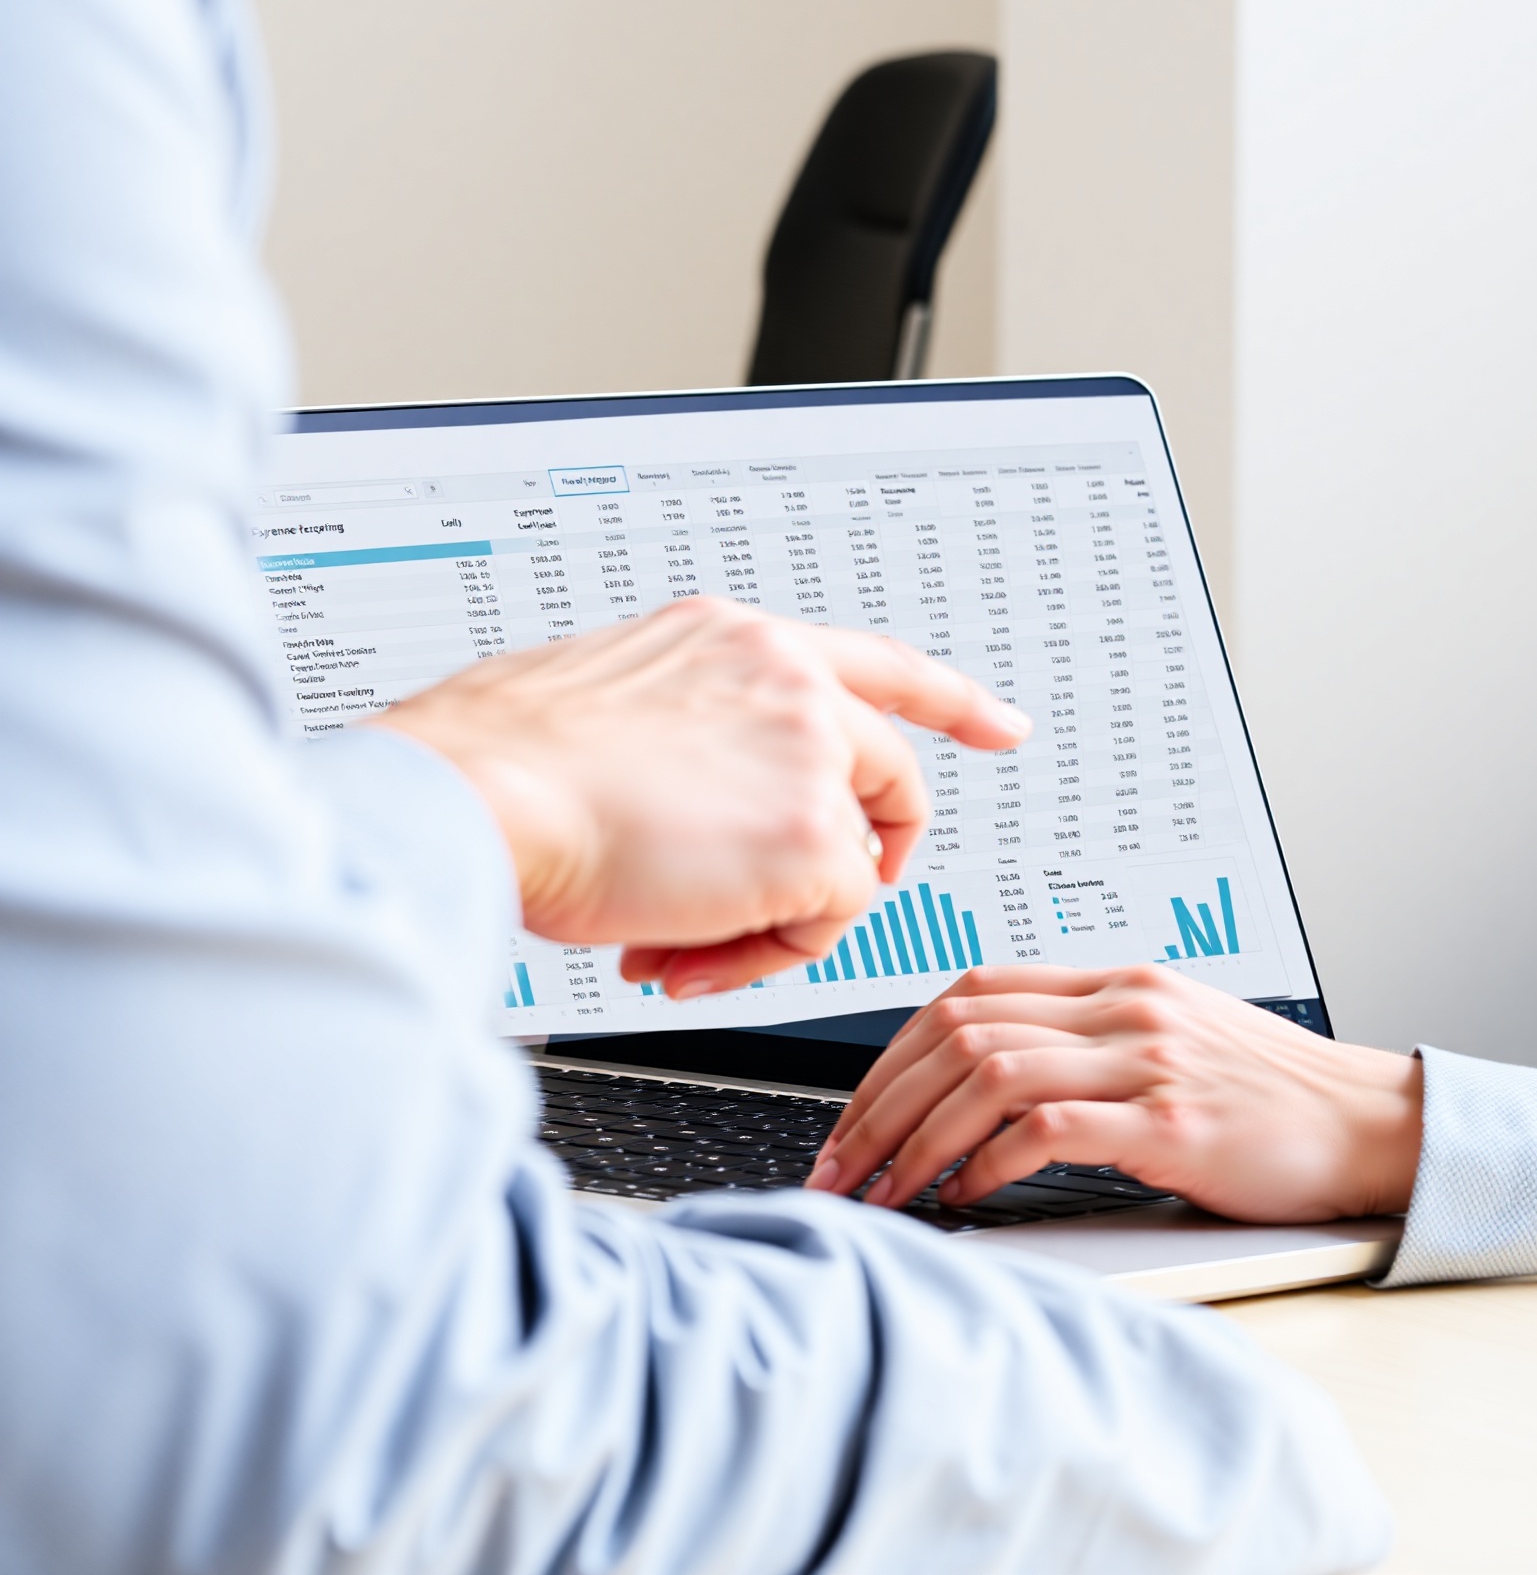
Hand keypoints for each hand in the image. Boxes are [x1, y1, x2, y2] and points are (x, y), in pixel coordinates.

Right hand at [369, 598, 1028, 993]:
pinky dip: (762, 954)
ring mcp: (811, 747)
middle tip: (801, 907)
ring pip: (849, 859)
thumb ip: (696, 743)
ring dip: (769, 918)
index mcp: (736, 639)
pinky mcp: (814, 831)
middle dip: (864, 855)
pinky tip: (683, 950)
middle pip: (891, 773)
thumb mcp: (614, 708)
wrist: (476, 792)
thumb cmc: (504, 766)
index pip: (877, 660)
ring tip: (676, 936)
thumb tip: (711, 825)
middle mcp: (789, 676)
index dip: (950, 699)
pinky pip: (830, 920)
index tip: (1002, 725)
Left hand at [806, 964, 1423, 1223]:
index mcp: (1115, 983)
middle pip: (960, 1029)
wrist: (1369, 1124)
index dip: (892, 1054)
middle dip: (880, 1103)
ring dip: (917, 1139)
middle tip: (840, 1168)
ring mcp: (1149, 1058)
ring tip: (883, 1194)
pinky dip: (987, 1163)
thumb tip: (979, 1092)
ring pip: (989, 1073)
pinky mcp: (1173, 1121)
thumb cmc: (1267, 1098)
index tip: (853, 1116)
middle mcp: (1123, 1006)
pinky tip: (964, 1199)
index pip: (970, 992)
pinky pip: (1049, 1128)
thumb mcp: (1168, 1045)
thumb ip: (1085, 1048)